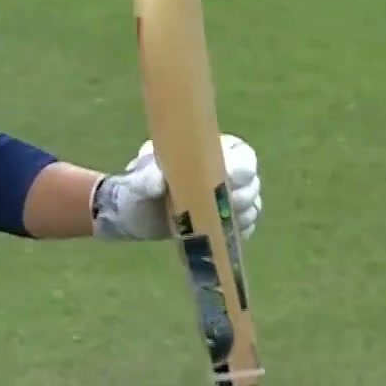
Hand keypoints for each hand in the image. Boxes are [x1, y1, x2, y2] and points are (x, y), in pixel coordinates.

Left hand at [91, 134, 260, 241]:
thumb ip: (146, 178)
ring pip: (252, 204)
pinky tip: (222, 234)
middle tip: (221, 205)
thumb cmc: (139, 186)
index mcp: (210, 152)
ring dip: (241, 214)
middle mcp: (226, 172)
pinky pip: (245, 226)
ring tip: (217, 220)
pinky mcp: (225, 222)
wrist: (134, 214)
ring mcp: (228, 198)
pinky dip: (239, 230)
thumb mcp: (139, 179)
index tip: (228, 178)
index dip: (241, 167)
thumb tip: (158, 183)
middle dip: (242, 194)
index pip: (242, 154)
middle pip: (251, 182)